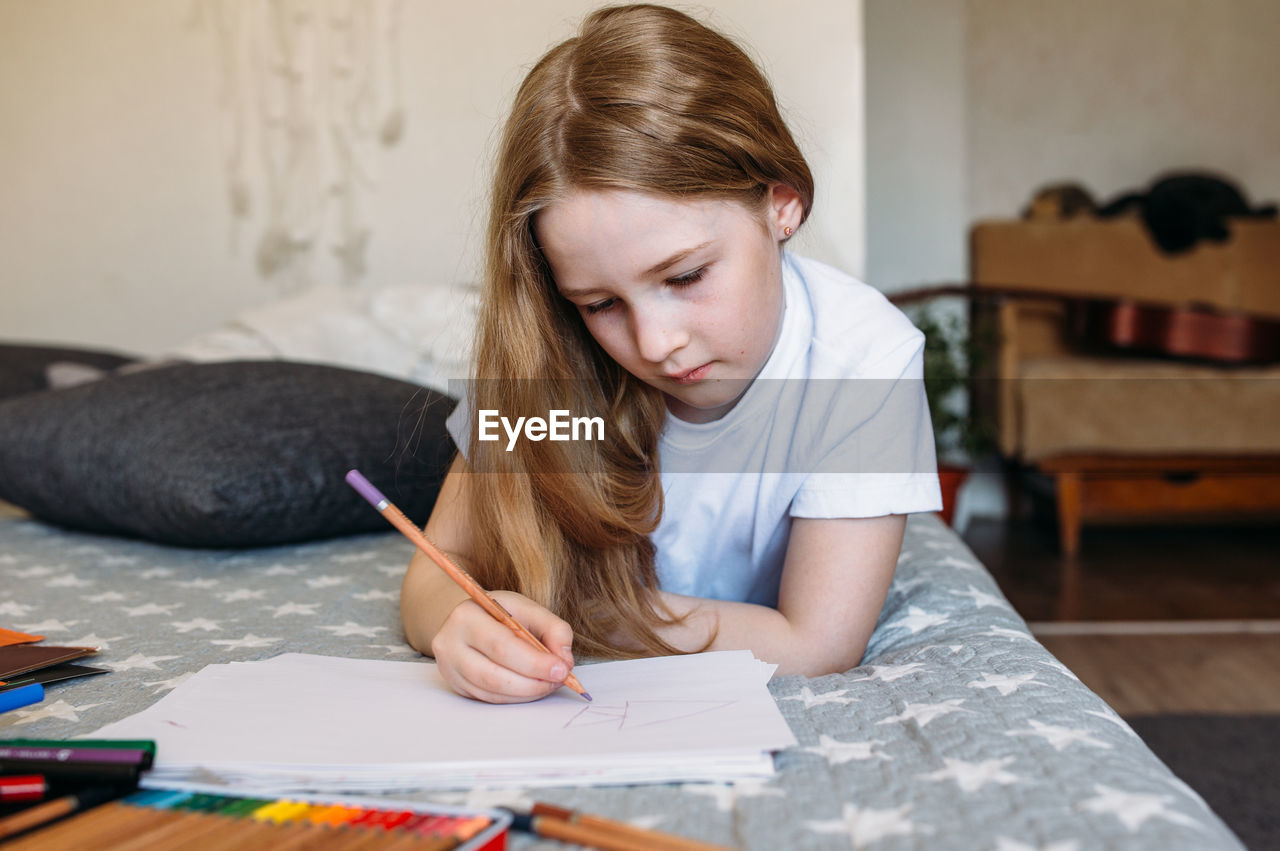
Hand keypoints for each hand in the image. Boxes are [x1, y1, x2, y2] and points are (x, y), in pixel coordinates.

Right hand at [430, 590, 575, 703]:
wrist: (470, 620)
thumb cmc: (500, 614)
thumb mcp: (527, 609)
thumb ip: (553, 628)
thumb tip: (564, 659)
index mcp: (467, 615)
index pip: (501, 645)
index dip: (534, 662)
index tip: (562, 669)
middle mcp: (450, 642)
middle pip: (494, 674)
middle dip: (533, 681)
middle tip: (558, 680)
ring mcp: (449, 667)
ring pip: (491, 691)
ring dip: (526, 692)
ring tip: (548, 684)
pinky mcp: (455, 685)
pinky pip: (488, 698)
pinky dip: (514, 697)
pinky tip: (531, 689)